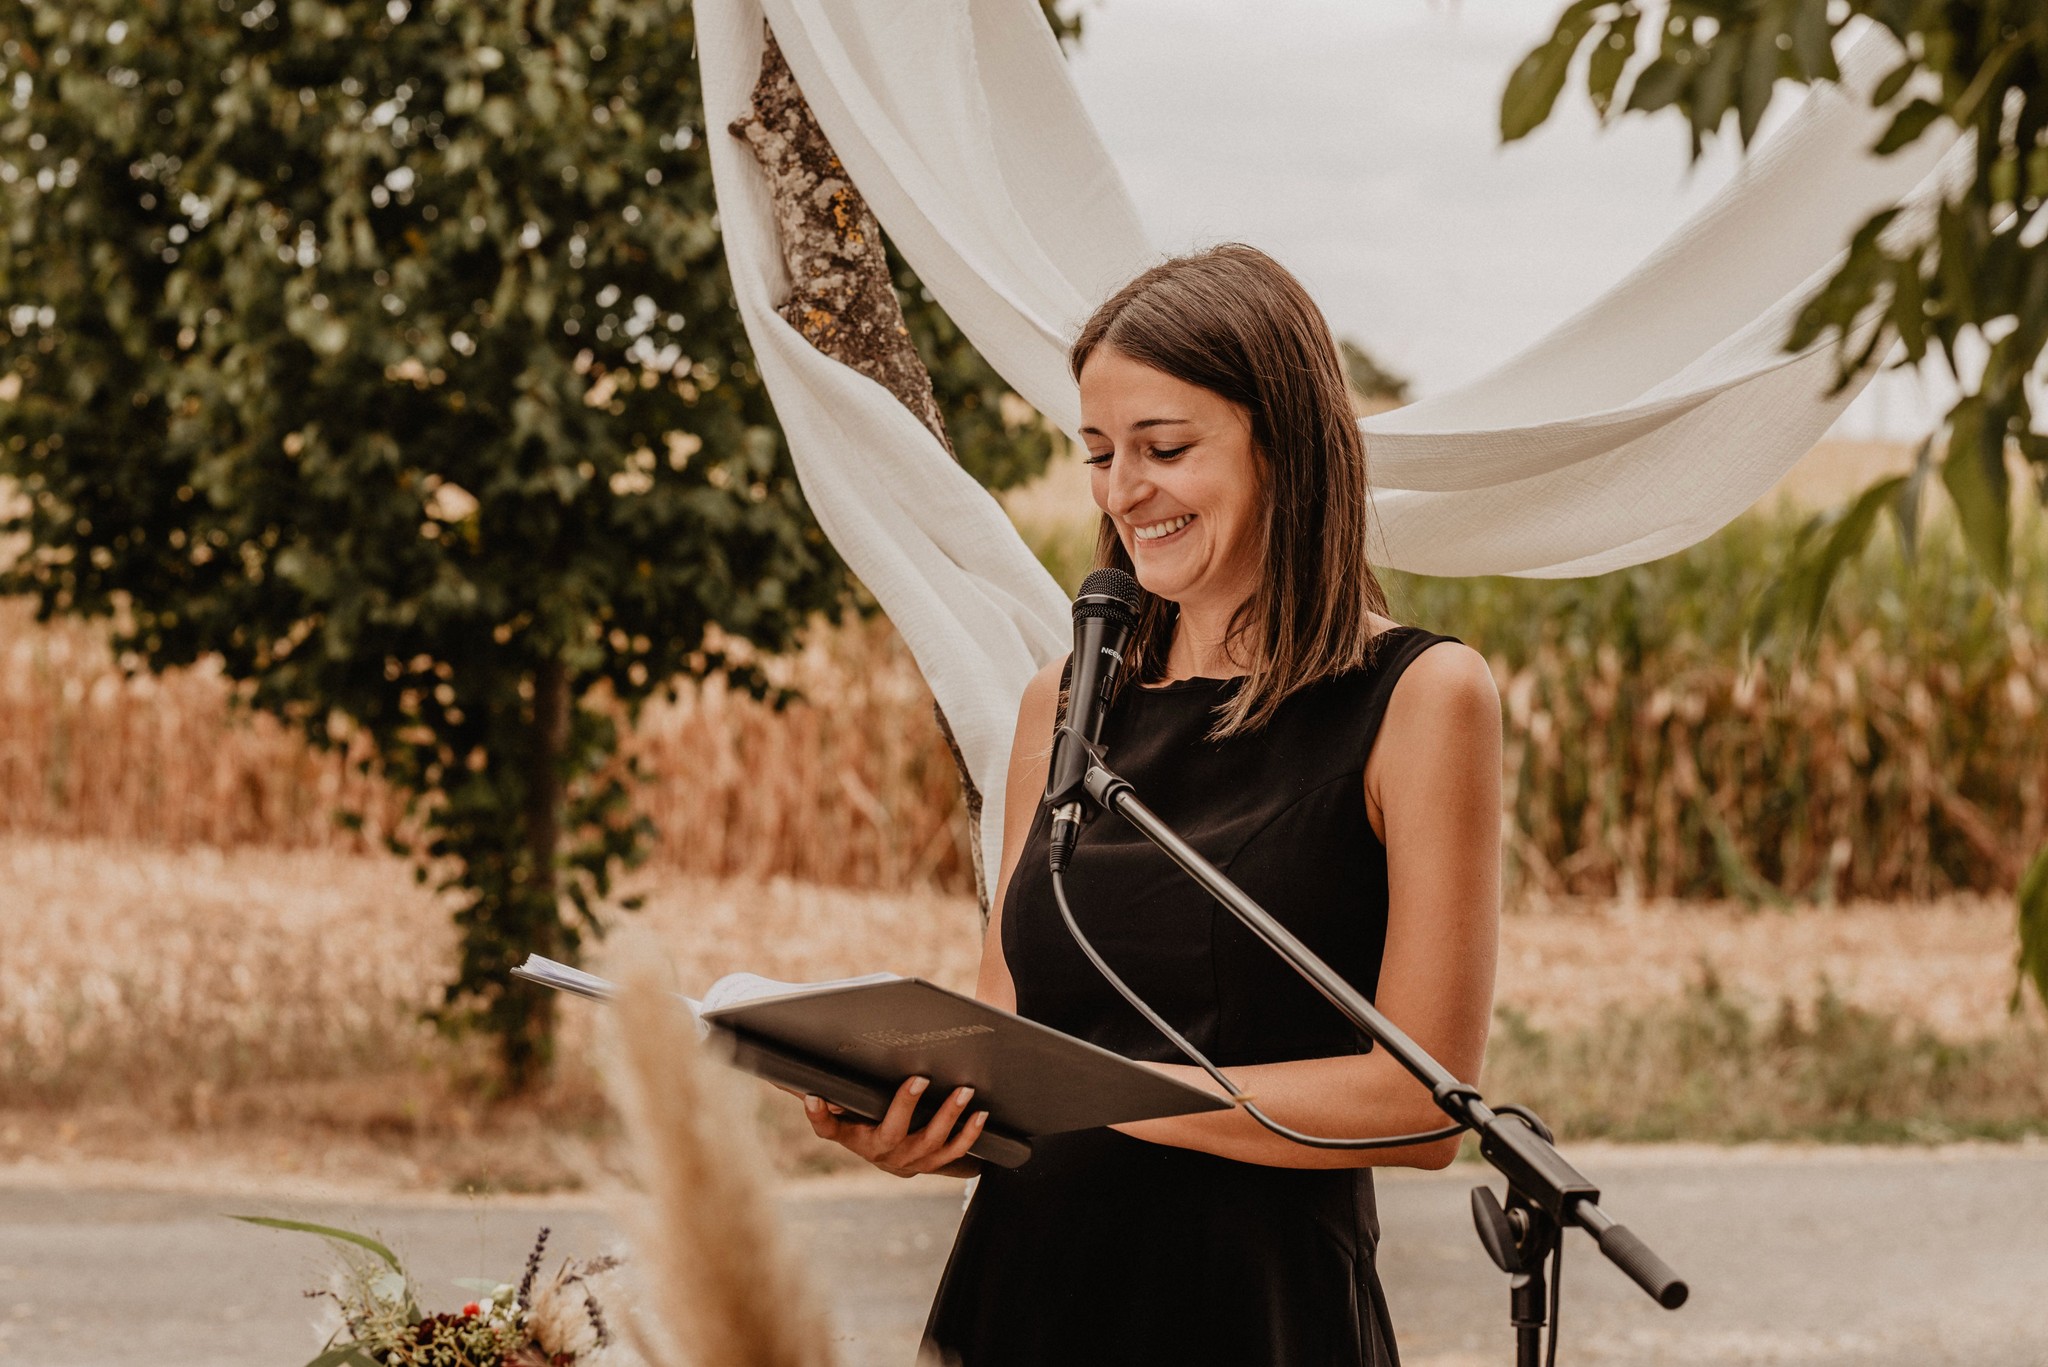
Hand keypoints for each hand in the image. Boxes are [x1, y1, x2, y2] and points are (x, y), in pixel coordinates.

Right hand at [801, 1075, 989, 1177]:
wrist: (893, 1156)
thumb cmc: (865, 1121)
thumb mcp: (844, 1111)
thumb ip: (826, 1097)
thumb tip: (791, 1075)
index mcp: (854, 1137)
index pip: (829, 1128)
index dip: (820, 1116)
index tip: (814, 1097)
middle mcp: (882, 1153)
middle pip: (892, 1132)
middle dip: (906, 1105)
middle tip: (920, 1078)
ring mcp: (911, 1161)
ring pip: (931, 1142)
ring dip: (949, 1116)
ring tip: (964, 1091)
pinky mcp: (935, 1162)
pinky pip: (955, 1152)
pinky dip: (969, 1133)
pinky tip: (980, 1113)